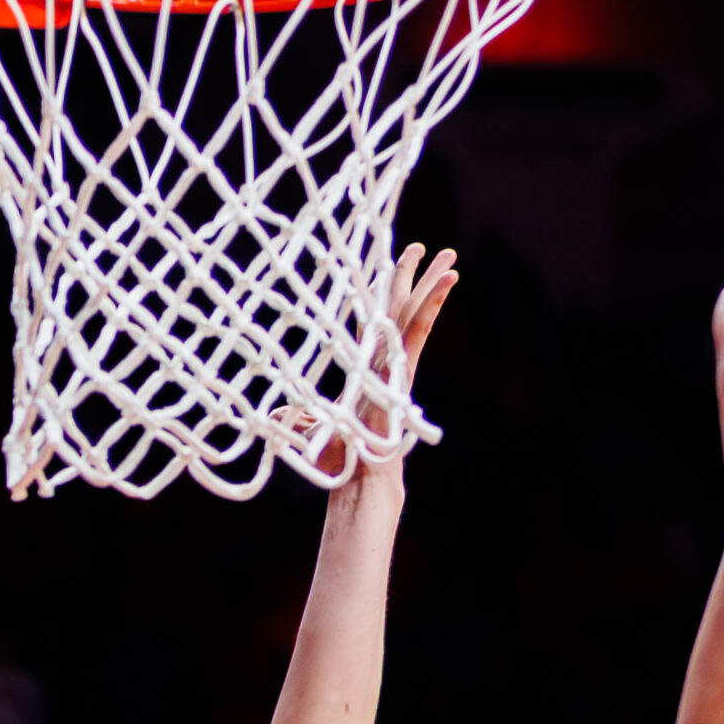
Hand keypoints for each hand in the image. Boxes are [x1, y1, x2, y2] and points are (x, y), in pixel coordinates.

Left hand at [280, 243, 458, 479]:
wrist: (358, 475)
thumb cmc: (338, 458)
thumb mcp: (309, 429)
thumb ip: (298, 417)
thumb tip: (274, 417)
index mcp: (365, 367)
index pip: (372, 322)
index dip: (376, 296)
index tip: (383, 271)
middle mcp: (383, 360)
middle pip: (398, 308)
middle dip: (410, 277)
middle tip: (420, 248)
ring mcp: (395, 363)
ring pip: (413, 312)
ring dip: (430, 282)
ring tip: (448, 257)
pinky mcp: (403, 369)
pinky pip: (419, 329)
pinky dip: (433, 303)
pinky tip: (449, 281)